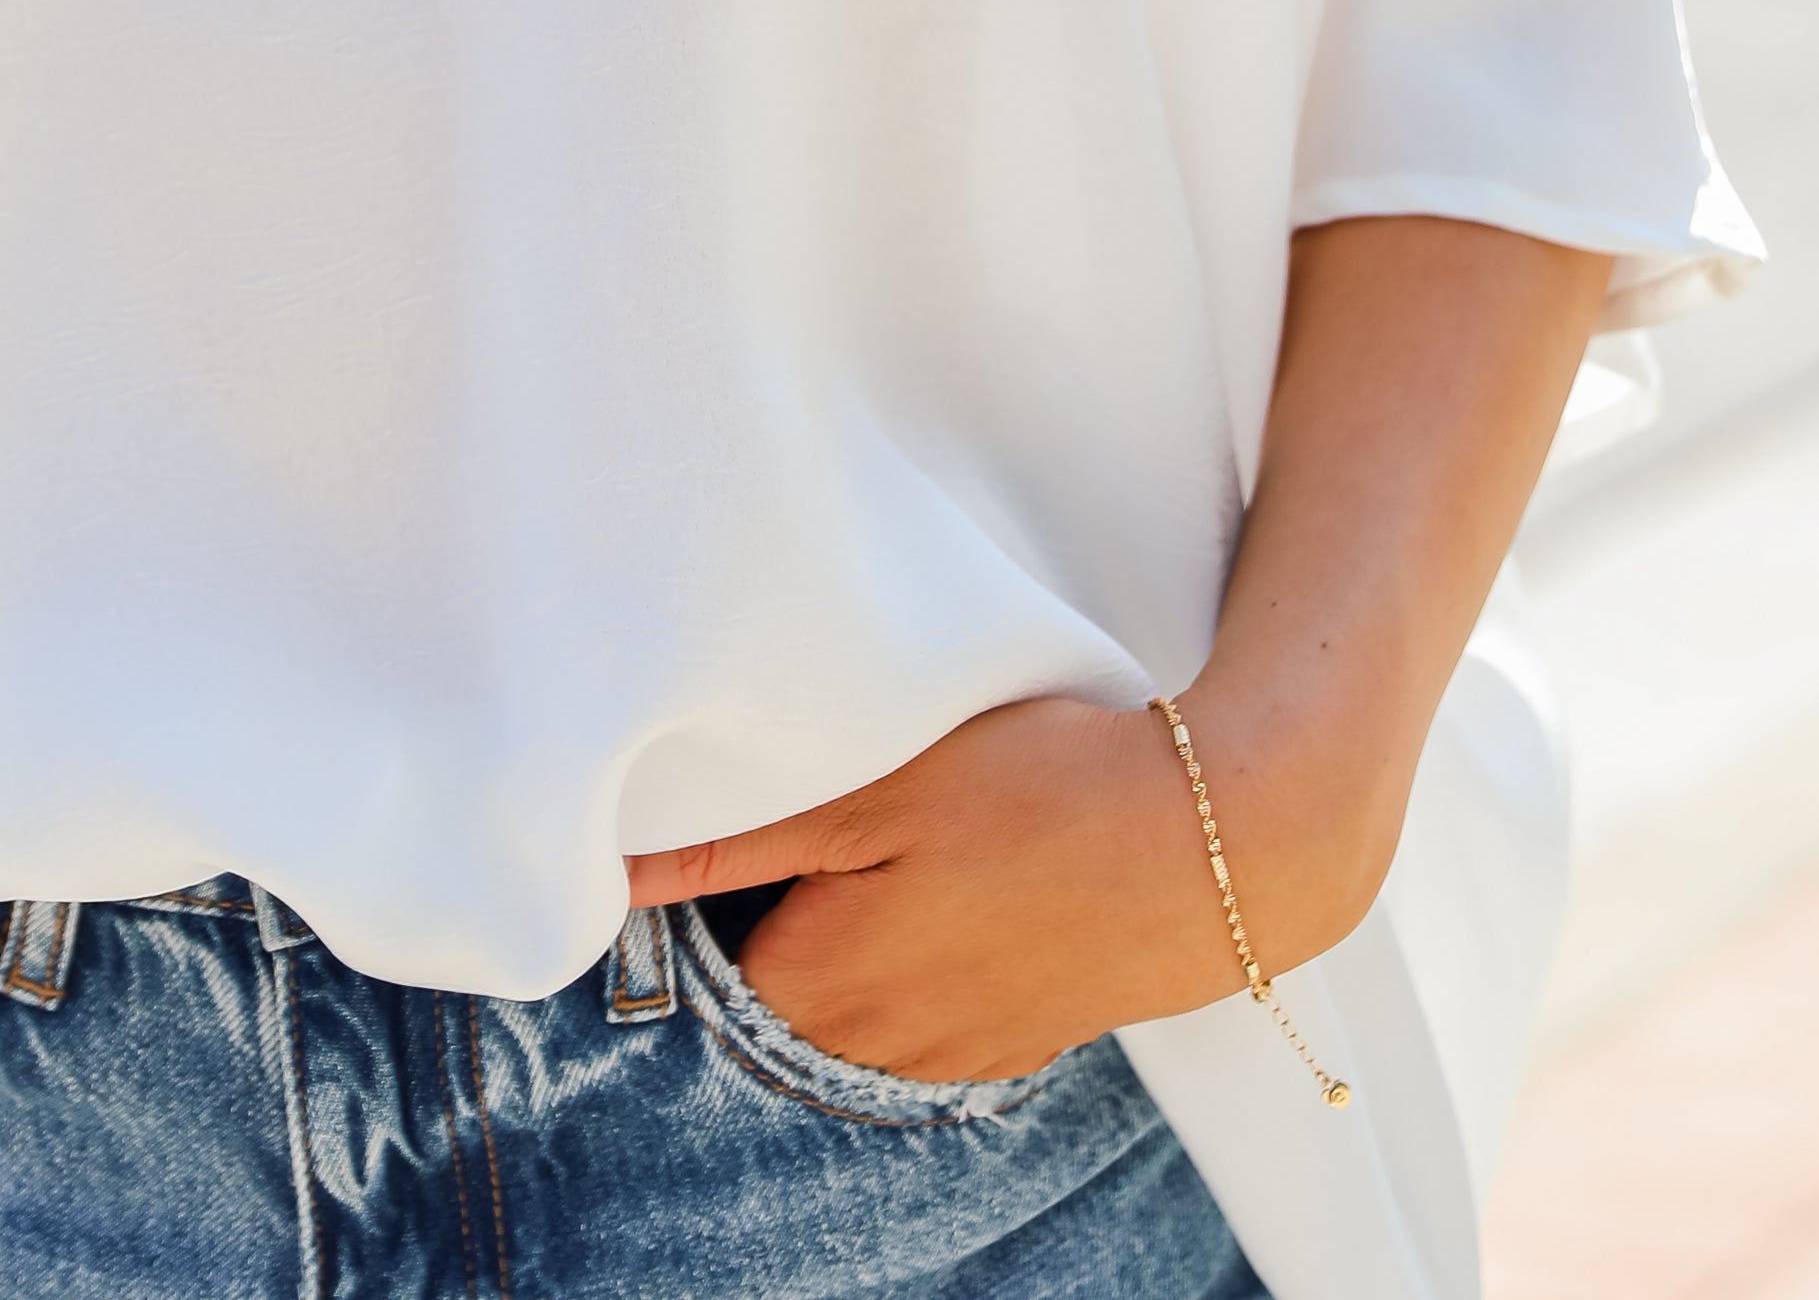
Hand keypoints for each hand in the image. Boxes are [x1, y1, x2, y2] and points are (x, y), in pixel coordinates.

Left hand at [621, 692, 1375, 1087]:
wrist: (1219, 842)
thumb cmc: (1044, 792)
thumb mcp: (879, 788)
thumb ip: (748, 835)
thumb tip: (624, 869)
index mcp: (831, 986)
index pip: (711, 968)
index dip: (709, 892)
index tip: (731, 817)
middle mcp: (886, 1047)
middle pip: (778, 998)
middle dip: (772, 923)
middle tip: (810, 818)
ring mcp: (960, 1053)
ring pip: (854, 1016)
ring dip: (847, 947)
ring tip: (882, 851)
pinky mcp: (1020, 1040)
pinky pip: (927, 1021)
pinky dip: (916, 968)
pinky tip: (947, 894)